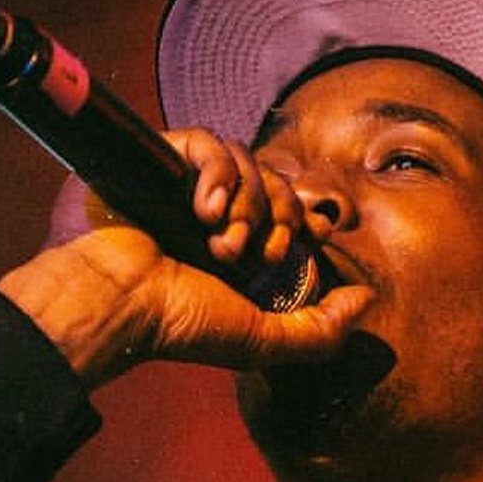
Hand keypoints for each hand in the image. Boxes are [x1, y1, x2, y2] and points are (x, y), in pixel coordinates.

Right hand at [6, 131, 371, 390]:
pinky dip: (217, 173)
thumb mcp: (262, 340)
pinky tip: (204, 209)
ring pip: (246, 162)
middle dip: (280, 218)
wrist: (116, 302)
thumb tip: (366, 301)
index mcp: (236, 250)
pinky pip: (208, 141)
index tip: (318, 233)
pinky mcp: (159, 158)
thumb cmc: (178, 325)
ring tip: (222, 241)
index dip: (309, 217)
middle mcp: (213, 216)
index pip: (289, 214)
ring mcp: (185, 185)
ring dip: (247, 203)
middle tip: (259, 253)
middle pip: (276, 185)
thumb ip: (321, 332)